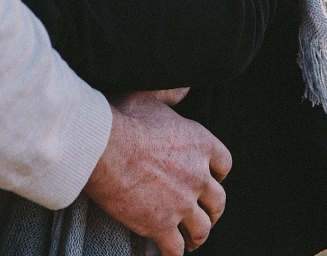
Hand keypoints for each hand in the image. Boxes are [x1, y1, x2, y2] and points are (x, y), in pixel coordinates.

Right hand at [84, 91, 230, 255]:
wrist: (102, 147)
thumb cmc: (123, 118)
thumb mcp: (150, 96)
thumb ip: (170, 93)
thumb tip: (185, 87)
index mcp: (199, 143)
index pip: (223, 163)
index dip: (217, 173)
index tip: (210, 178)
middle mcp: (197, 175)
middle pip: (217, 201)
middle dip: (211, 209)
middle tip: (203, 213)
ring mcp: (182, 203)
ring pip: (202, 229)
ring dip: (197, 235)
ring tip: (191, 239)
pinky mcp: (162, 225)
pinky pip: (175, 249)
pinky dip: (172, 254)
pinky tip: (165, 253)